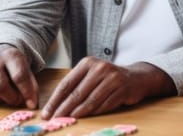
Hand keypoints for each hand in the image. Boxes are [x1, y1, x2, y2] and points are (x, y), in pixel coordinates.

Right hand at [0, 44, 38, 108]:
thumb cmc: (15, 66)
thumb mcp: (27, 70)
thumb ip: (30, 86)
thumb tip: (31, 104)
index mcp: (11, 55)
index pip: (19, 76)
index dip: (26, 92)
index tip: (31, 104)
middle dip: (11, 98)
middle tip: (17, 100)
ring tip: (6, 95)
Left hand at [42, 57, 172, 118]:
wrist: (136, 77)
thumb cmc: (108, 78)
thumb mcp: (91, 75)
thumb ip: (76, 85)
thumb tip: (56, 105)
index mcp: (88, 63)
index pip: (67, 83)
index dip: (55, 100)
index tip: (46, 112)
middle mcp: (100, 68)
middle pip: (77, 93)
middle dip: (63, 109)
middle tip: (54, 119)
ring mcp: (112, 78)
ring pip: (90, 101)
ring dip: (77, 113)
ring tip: (67, 120)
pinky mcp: (122, 89)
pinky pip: (103, 105)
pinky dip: (93, 113)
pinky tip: (85, 118)